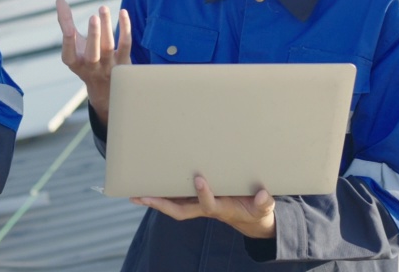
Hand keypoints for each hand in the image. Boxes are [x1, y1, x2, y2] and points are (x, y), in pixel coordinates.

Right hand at [57, 0, 130, 124]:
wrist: (106, 90)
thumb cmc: (85, 61)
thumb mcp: (73, 47)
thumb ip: (65, 24)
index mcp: (75, 64)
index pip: (69, 54)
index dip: (68, 42)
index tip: (68, 27)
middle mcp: (91, 67)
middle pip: (93, 54)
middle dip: (93, 36)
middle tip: (92, 17)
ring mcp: (109, 66)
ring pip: (109, 47)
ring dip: (106, 27)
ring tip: (102, 8)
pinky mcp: (123, 62)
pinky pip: (125, 45)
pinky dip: (125, 28)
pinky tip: (122, 12)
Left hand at [133, 175, 275, 238]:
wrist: (253, 220)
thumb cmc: (257, 210)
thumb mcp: (264, 207)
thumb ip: (264, 202)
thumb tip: (263, 195)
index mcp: (221, 208)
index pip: (209, 204)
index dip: (204, 194)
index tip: (199, 179)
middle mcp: (205, 208)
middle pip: (180, 210)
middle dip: (162, 204)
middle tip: (143, 196)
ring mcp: (199, 206)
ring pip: (173, 205)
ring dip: (154, 200)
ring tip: (134, 194)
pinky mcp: (196, 201)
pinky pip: (176, 199)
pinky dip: (161, 195)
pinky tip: (147, 189)